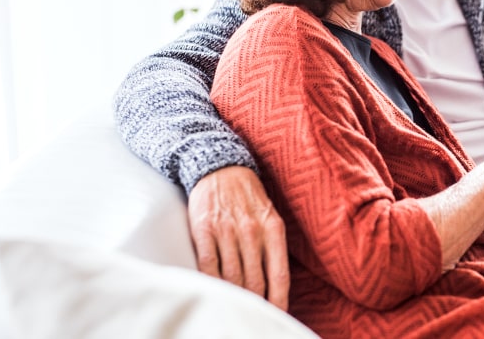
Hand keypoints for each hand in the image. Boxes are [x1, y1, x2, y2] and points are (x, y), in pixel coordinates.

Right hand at [188, 165, 289, 309]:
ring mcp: (227, 230)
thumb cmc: (249, 198)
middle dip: (256, 302)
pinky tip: (216, 293)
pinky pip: (209, 265)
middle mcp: (252, 231)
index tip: (277, 315)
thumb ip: (272, 247)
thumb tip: (274, 285)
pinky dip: (213, 283)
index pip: (279, 275)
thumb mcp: (270, 217)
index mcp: (273, 229)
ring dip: (235, 296)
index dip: (278, 301)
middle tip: (254, 316)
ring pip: (232, 277)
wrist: (221, 168)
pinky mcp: (204, 230)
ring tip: (235, 308)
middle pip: (255, 281)